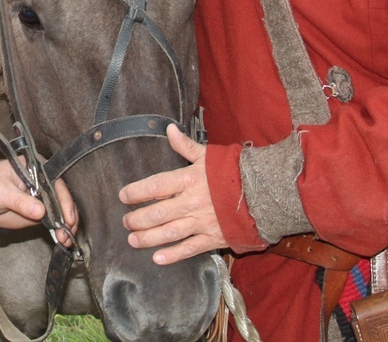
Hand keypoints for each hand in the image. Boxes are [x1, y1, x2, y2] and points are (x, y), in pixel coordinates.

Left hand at [0, 159, 77, 246]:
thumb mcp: (2, 192)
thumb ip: (20, 201)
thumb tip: (40, 212)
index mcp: (37, 168)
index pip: (56, 183)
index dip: (64, 200)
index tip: (67, 217)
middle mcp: (44, 181)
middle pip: (63, 198)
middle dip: (68, 216)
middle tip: (67, 233)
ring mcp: (44, 197)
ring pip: (62, 211)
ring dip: (67, 226)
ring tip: (66, 240)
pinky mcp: (41, 211)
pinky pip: (54, 220)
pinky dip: (60, 230)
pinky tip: (63, 240)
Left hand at [120, 123, 224, 264]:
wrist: (263, 193)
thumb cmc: (232, 172)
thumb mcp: (207, 155)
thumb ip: (185, 146)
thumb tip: (169, 130)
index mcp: (189, 180)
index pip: (155, 186)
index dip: (136, 192)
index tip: (124, 196)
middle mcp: (192, 202)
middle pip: (157, 213)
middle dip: (138, 219)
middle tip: (126, 222)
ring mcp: (202, 222)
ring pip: (169, 233)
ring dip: (148, 238)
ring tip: (133, 240)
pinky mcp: (213, 238)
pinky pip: (189, 248)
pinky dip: (172, 255)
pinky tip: (157, 258)